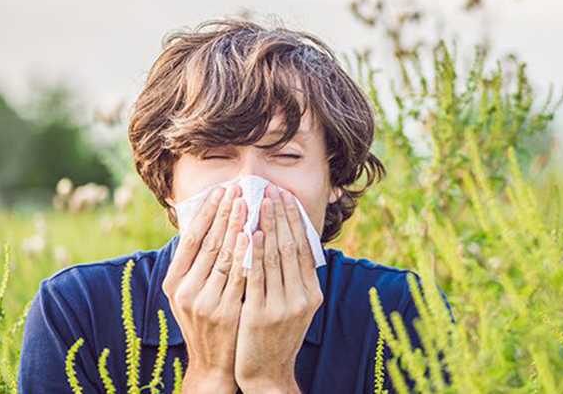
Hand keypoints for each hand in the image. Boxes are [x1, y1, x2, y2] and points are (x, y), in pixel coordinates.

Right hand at [162, 184, 248, 393]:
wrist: (213, 364)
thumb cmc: (206, 320)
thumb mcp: (191, 293)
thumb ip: (196, 263)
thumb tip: (207, 222)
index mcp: (174, 282)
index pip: (191, 239)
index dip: (206, 213)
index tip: (220, 190)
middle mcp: (185, 291)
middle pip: (208, 243)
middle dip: (224, 213)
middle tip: (238, 188)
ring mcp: (204, 302)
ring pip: (224, 256)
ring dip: (237, 226)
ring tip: (248, 203)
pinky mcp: (225, 312)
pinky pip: (238, 276)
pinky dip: (246, 254)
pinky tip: (254, 235)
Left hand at [235, 184, 323, 392]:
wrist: (266, 374)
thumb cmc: (276, 336)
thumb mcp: (294, 308)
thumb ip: (293, 279)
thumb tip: (289, 242)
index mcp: (312, 294)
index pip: (304, 248)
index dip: (295, 220)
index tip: (286, 197)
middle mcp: (302, 298)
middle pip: (291, 247)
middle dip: (281, 215)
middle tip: (273, 190)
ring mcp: (282, 306)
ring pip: (275, 257)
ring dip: (267, 226)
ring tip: (260, 202)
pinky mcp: (260, 314)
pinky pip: (257, 276)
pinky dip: (254, 252)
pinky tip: (250, 233)